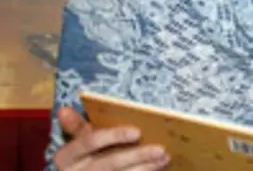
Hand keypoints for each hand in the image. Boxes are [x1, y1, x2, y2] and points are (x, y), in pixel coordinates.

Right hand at [53, 106, 169, 169]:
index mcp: (66, 156)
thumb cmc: (84, 157)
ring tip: (164, 158)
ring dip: (145, 168)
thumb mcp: (78, 142)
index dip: (113, 136)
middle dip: (137, 156)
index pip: (89, 142)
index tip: (137, 131)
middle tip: (161, 149)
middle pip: (109, 163)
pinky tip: (157, 168)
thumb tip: (64, 110)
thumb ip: (76, 126)